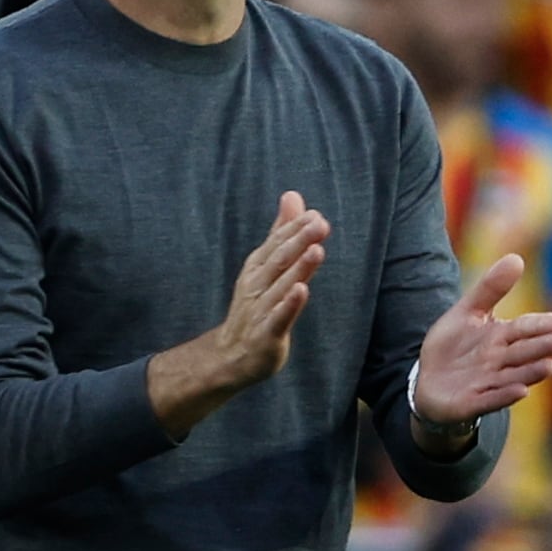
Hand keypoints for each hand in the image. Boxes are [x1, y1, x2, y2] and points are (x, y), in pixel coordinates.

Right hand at [150, 191, 328, 436]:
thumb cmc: (256, 306)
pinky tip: (302, 291)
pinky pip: (279, 317)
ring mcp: (261, 309)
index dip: (295, 229)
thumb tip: (293, 196)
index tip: (315, 214)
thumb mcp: (266, 266)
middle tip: (319, 223)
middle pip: (279, 259)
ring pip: (281, 285)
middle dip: (299, 240)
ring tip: (316, 250)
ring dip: (298, 268)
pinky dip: (290, 303)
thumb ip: (280, 232)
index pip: (277, 243)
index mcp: (257, 267)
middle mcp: (257, 285)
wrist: (231, 355)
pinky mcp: (267, 334)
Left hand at [413, 253, 551, 433]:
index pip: (524, 329)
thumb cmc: (453, 347)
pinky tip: (520, 391)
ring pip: (514, 376)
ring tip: (549, 365)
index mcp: (500, 338)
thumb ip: (490, 288)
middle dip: (541, 347)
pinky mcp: (472, 402)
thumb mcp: (466, 312)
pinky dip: (504, 396)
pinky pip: (490, 399)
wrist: (429, 382)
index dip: (540, 326)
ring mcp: (488, 383)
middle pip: (523, 353)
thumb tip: (517, 258)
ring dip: (531, 372)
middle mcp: (499, 361)